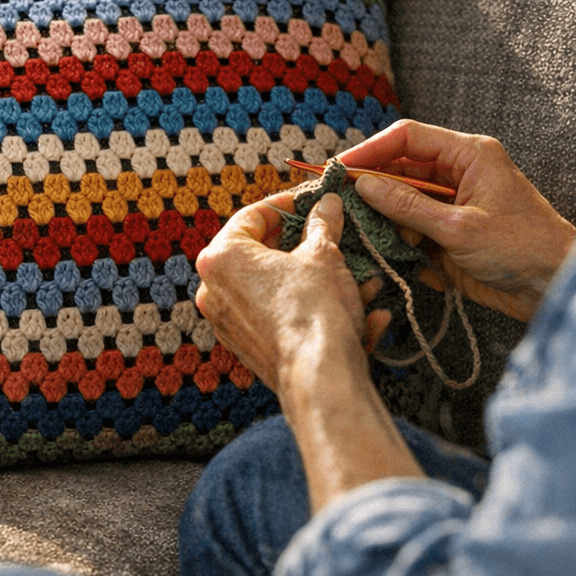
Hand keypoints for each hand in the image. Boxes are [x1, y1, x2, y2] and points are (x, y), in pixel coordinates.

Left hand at [194, 193, 390, 394]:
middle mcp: (214, 291)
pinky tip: (360, 313)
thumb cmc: (315, 308)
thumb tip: (326, 206)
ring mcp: (228, 323)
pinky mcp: (248, 349)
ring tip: (357, 276)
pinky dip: (313, 310)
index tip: (311, 201)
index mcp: (221, 258)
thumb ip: (322, 225)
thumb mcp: (324, 254)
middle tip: (330, 234)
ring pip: (277, 288)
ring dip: (317, 280)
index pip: (252, 216)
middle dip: (303, 245)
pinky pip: (282, 318)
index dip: (287, 205)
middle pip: (261, 253)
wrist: (319, 374)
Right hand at [338, 119, 575, 320]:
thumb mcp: (459, 228)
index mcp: (469, 155)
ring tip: (393, 244)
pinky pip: (415, 232)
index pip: (408, 138)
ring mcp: (454, 205)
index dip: (370, 150)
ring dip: (393, 225)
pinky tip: (417, 264)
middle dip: (376, 192)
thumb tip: (364, 185)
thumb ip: (408, 206)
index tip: (340, 169)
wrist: (557, 287)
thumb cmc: (524, 248)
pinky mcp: (452, 235)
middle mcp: (459, 174)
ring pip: (404, 204)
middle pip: (401, 171)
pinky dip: (407, 247)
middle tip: (347, 210)